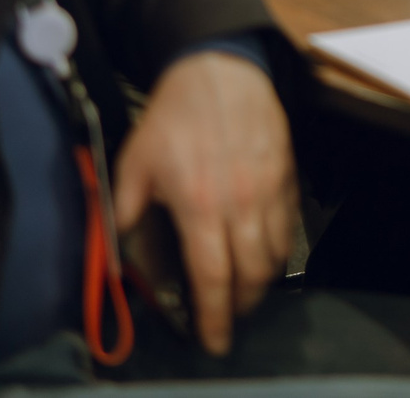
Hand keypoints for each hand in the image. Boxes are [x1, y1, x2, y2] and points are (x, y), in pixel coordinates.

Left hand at [112, 52, 298, 355]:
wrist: (219, 69)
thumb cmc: (175, 115)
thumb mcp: (134, 161)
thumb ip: (126, 209)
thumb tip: (120, 247)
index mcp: (199, 204)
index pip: (213, 277)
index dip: (214, 316)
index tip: (213, 340)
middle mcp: (240, 202)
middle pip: (252, 275)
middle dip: (240, 306)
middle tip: (227, 315)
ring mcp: (269, 188)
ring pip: (276, 254)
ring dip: (260, 279)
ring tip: (243, 285)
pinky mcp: (287, 174)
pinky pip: (289, 225)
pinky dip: (278, 246)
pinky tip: (261, 248)